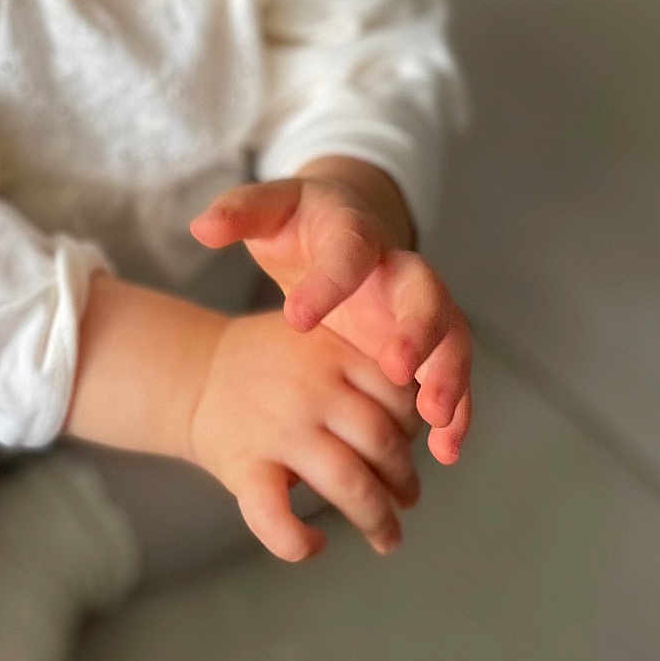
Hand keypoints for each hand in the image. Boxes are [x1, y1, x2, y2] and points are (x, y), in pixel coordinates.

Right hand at [188, 310, 419, 563]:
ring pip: (348, 483)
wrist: (191, 374)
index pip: (400, 397)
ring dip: (377, 519)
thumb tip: (429, 416)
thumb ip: (363, 367)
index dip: (416, 428)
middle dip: (405, 481)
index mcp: (331, 353)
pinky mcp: (244, 466)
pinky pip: (276, 516)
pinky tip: (316, 544)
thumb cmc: (267, 364)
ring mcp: (278, 430)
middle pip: (381, 443)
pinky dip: (299, 541)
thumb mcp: (317, 340)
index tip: (414, 445)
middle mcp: (309, 390)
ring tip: (388, 537)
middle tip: (409, 500)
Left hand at [191, 175, 471, 464]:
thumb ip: (239, 213)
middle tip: (400, 369)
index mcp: (354, 233)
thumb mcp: (269, 210)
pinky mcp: (424, 345)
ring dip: (450, 379)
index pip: (348, 252)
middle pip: (425, 293)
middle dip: (420, 330)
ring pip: (451, 339)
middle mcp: (397, 270)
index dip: (328, 282)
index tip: (297, 317)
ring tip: (437, 421)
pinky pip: (449, 376)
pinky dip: (455, 411)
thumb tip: (203, 226)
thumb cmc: (301, 223)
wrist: (341, 229)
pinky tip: (446, 449)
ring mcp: (416, 310)